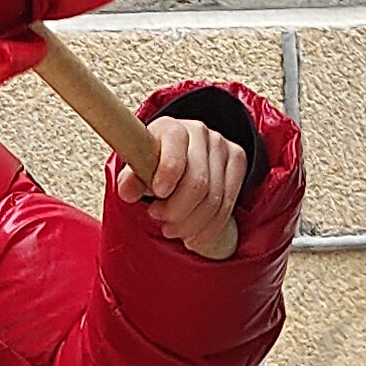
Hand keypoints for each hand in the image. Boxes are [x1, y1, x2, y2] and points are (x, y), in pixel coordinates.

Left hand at [112, 115, 249, 259]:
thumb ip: (130, 179)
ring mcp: (222, 146)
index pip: (174, 148)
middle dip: (177, 210)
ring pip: (214, 197)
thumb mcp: (137, 167)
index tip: (158, 194)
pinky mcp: (238, 161)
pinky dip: (210, 227)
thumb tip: (127, 193)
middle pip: (197, 181)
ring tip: (173, 230)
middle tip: (161, 221)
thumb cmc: (155, 161)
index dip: (168, 173)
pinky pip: (228, 204)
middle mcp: (200, 132)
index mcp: (172, 129)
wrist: (181, 151)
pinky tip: (193, 237)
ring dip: (191, 224)